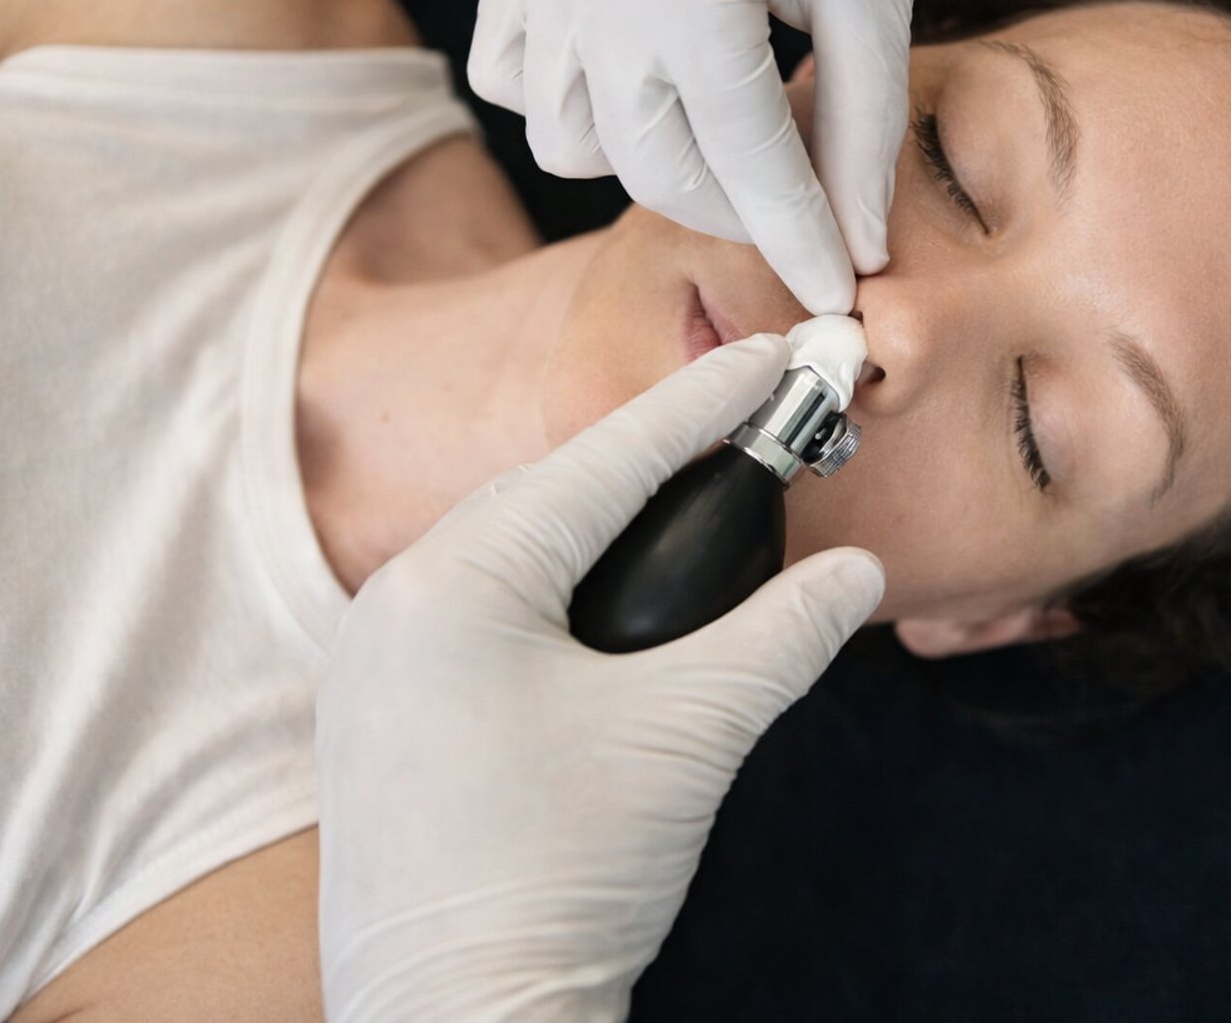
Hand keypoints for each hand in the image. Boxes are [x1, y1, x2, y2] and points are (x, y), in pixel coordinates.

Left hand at [315, 334, 884, 1020]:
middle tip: (743, 426)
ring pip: (505, 555)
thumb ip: (779, 636)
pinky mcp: (376, 726)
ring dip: (596, 526)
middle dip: (650, 460)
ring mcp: (372, 668)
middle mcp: (393, 605)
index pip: (606, 462)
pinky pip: (473, 616)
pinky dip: (550, 592)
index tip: (773, 358)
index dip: (702, 405)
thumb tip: (859, 579)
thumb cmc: (561, 873)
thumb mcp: (690, 735)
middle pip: (547, 496)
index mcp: (457, 583)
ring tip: (682, 505)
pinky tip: (598, 608)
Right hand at [468, 0, 918, 315]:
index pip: (744, 151)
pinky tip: (641, 83)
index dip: (797, 235)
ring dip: (651, 163)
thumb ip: (863, 124)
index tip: (835, 294)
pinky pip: (513, 82)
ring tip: (724, 129)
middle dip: (735, 212)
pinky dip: (568, 109)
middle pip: (650, 163)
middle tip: (803, 207)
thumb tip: (858, 248)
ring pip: (569, 142)